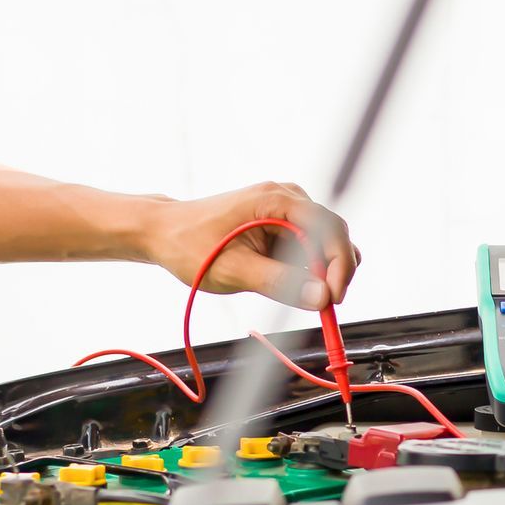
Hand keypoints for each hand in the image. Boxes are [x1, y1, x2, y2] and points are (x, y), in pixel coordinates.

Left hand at [146, 183, 361, 309]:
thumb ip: (278, 282)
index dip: (339, 264)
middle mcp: (287, 198)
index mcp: (276, 199)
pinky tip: (290, 285)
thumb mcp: (232, 269)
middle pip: (333, 234)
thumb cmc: (190, 244)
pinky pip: (309, 248)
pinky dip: (308, 271)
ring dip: (321, 273)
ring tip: (299, 296)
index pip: (329, 227)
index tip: (333, 297)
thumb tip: (320, 297)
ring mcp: (286, 210)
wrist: (165, 232)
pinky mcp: (282, 224)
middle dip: (334, 271)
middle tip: (323, 305)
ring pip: (325, 244)